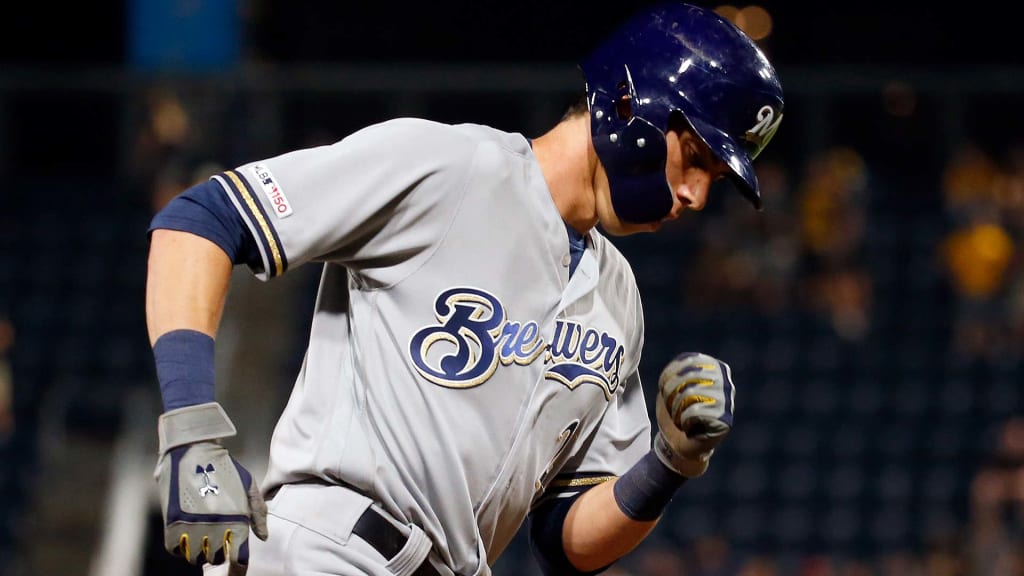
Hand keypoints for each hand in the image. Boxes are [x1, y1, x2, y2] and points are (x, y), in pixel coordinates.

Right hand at [154, 403, 267, 571]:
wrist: (193, 449)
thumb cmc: (224, 467)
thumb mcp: (248, 485)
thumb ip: (257, 512)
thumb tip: (263, 537)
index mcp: (235, 520)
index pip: (238, 560)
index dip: (238, 570)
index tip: (237, 571)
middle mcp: (213, 527)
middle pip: (216, 560)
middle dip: (219, 556)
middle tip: (218, 545)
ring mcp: (191, 526)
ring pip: (195, 558)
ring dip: (199, 553)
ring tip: (202, 541)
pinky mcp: (171, 522)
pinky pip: (175, 549)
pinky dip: (181, 548)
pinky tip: (187, 537)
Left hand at [654, 352, 734, 476]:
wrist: (678, 444)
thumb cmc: (674, 413)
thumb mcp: (669, 388)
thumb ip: (675, 372)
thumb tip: (680, 366)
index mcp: (714, 369)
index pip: (690, 361)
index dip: (671, 375)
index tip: (664, 389)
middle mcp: (725, 382)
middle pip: (690, 376)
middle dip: (672, 393)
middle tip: (672, 408)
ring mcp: (727, 401)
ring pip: (692, 393)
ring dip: (677, 409)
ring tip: (680, 418)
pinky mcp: (725, 421)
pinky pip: (696, 412)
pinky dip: (685, 421)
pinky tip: (689, 427)